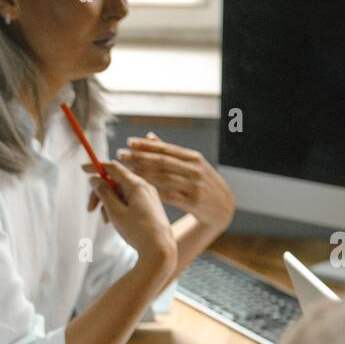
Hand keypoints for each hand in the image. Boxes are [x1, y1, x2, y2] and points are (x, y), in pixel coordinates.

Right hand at [83, 158, 176, 268]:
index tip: (82, 169)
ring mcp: (148, 197)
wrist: (160, 250)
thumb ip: (103, 192)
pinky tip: (115, 223)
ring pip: (121, 193)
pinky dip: (119, 208)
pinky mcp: (149, 207)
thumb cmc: (137, 231)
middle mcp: (144, 187)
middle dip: (100, 193)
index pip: (112, 168)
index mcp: (136, 185)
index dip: (96, 167)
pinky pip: (129, 201)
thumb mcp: (115, 211)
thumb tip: (95, 179)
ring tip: (106, 222)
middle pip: (115, 182)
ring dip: (108, 204)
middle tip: (89, 209)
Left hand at [118, 132, 234, 233]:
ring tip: (126, 170)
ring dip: (143, 174)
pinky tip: (138, 189)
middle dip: (140, 157)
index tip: (129, 142)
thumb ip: (170, 152)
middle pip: (162, 162)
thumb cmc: (202, 183)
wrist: (222, 207)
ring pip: (164, 179)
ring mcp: (194, 186)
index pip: (166, 149)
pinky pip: (169, 197)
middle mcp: (195, 170)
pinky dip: (153, 192)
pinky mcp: (193, 203)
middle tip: (121, 154)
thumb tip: (149, 136)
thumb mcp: (192, 164)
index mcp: (194, 158)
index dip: (146, 145)